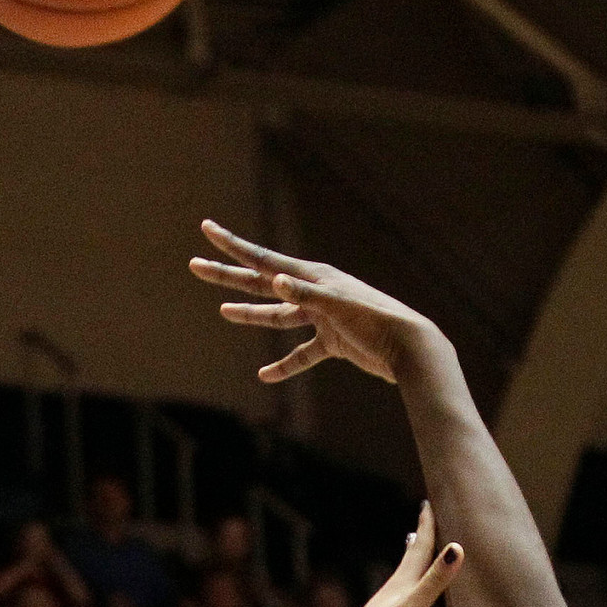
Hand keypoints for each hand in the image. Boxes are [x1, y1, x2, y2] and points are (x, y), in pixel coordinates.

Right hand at [191, 220, 441, 384]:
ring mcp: (323, 317)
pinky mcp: (333, 341)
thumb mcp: (339, 306)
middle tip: (195, 265)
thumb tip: (275, 279)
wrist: (411, 349)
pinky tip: (266, 376)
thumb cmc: (377, 322)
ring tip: (224, 312)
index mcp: (313, 276)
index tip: (207, 230)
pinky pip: (302, 354)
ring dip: (252, 315)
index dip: (232, 246)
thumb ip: (306, 295)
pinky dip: (285, 366)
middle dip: (228, 276)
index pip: (263, 259)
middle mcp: (314, 291)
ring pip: (278, 317)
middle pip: (261, 284)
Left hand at [327, 505, 464, 606]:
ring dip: (410, 575)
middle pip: (408, 564)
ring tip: (412, 567)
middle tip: (421, 524)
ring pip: (400, 590)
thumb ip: (435, 580)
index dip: (426, 526)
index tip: (428, 503)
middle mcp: (389, 596)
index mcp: (400, 585)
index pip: (418, 549)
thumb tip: (456, 548)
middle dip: (418, 544)